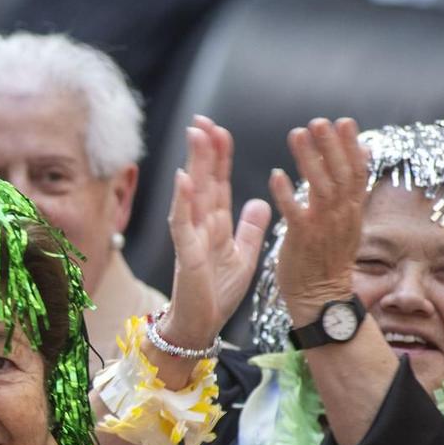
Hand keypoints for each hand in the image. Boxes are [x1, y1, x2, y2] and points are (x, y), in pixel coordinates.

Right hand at [163, 117, 271, 349]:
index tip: (219, 129)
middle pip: (204, 179)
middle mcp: (201, 225)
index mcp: (216, 224)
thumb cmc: (217, 294)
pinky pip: (182, 223)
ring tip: (195, 135)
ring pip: (192, 193)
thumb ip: (250, 228)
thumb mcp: (244, 255)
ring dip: (193, 164)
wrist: (202, 325)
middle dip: (204, 149)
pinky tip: (183, 178)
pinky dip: (182, 201)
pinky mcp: (186, 254)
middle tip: (203, 119)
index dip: (220, 155)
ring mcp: (191, 237)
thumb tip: (261, 201)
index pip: (219, 182)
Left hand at [267, 118, 369, 325]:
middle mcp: (341, 216)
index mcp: (351, 210)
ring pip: (320, 188)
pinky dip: (286, 194)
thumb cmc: (328, 257)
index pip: (356, 172)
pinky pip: (294, 214)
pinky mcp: (301, 240)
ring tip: (298, 134)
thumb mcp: (348, 220)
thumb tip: (365, 153)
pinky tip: (276, 175)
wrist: (320, 296)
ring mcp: (322, 227)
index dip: (352, 145)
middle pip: (341, 174)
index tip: (344, 121)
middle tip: (319, 121)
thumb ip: (353, 188)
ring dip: (309, 160)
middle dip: (331, 145)